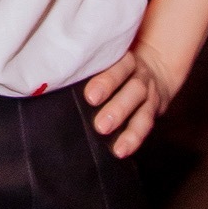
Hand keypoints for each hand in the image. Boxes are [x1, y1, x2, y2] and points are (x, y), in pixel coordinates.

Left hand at [82, 43, 175, 157]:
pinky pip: (146, 123)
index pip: (119, 65)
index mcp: (125, 58)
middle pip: (134, 88)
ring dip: (128, 127)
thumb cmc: (116, 65)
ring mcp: (149, 92)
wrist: (155, 65)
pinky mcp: (153, 109)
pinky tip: (121, 150)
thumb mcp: (108, 59)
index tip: (90, 97)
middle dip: (117, 106)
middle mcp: (140, 74)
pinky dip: (134, 138)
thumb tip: (52, 79)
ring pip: (143, 108)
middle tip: (100, 124)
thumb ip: (89, 67)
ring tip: (109, 137)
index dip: (106, 81)